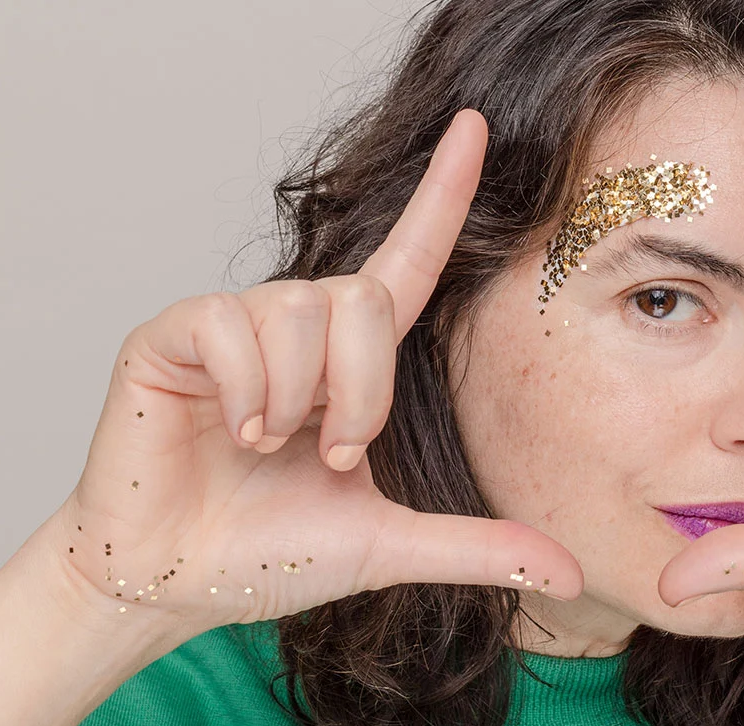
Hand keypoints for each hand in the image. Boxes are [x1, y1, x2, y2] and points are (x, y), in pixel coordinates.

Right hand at [52, 109, 581, 639]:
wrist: (176, 582)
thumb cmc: (274, 554)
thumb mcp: (390, 544)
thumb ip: (477, 547)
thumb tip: (570, 575)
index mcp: (353, 360)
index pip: (409, 260)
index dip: (444, 195)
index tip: (477, 126)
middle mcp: (300, 326)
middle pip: (366, 299)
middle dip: (363, 393)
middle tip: (333, 452)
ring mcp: (236, 324)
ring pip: (305, 310)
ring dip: (303, 399)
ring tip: (273, 446)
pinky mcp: (174, 332)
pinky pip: (233, 324)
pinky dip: (248, 390)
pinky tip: (234, 430)